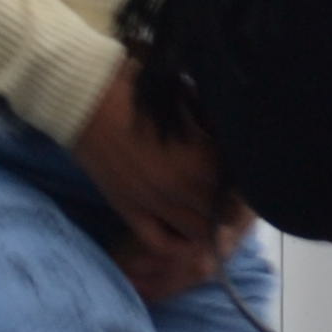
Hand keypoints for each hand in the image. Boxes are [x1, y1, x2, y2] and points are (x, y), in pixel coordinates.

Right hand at [73, 63, 249, 300]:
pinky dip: (178, 244)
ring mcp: (154, 204)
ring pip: (197, 231)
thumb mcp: (185, 99)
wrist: (83, 99)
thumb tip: (233, 135)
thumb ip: (211, 123)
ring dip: (209, 223)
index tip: (248, 174)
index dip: (248, 182)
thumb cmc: (136, 88)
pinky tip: (185, 232)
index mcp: (200, 157)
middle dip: (232, 204)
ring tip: (211, 209)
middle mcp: (181, 188)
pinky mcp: (130, 211)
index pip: (240, 186)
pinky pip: (161, 242)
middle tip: (233, 193)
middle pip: (224, 213)